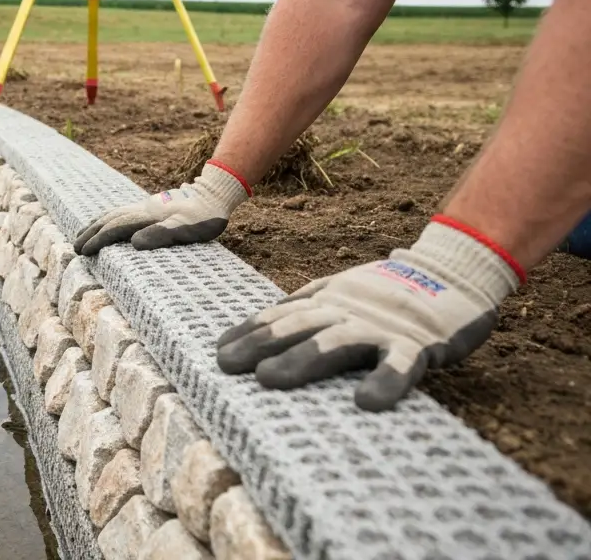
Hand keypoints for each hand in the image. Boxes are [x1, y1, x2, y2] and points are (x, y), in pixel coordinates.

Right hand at [73, 161, 250, 255]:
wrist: (216, 193)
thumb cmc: (205, 216)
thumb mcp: (188, 228)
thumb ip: (162, 235)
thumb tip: (134, 243)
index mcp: (147, 216)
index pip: (115, 228)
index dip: (98, 240)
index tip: (83, 252)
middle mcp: (142, 209)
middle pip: (109, 219)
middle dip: (91, 233)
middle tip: (75, 247)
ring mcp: (146, 206)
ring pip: (114, 214)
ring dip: (97, 224)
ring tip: (83, 234)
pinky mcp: (152, 207)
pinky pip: (123, 212)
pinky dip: (109, 219)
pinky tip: (109, 223)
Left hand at [215, 217, 522, 410]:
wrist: (456, 271)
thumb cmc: (389, 292)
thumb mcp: (340, 293)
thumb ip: (307, 309)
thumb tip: (260, 327)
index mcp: (328, 302)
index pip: (280, 316)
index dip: (249, 332)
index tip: (218, 351)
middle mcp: (347, 312)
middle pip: (297, 327)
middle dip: (260, 345)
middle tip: (226, 364)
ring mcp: (381, 327)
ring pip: (336, 343)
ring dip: (301, 361)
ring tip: (267, 380)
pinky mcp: (419, 344)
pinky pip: (400, 365)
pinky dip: (385, 382)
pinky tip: (366, 402)